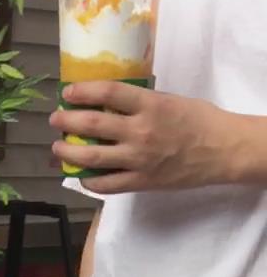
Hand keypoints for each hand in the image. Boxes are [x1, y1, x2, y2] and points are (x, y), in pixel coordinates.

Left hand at [51, 83, 240, 192]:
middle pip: (92, 125)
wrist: (221, 150)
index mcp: (149, 105)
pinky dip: (89, 180)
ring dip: (69, 152)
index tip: (68, 92)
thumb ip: (140, 103)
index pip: (108, 93)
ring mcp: (138, 160)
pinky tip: (81, 175)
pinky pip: (106, 185)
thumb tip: (109, 104)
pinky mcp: (141, 182)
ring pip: (92, 158)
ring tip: (58, 147)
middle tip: (56, 118)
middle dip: (67, 121)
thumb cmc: (198, 120)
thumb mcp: (169, 100)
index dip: (83, 91)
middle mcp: (140, 132)